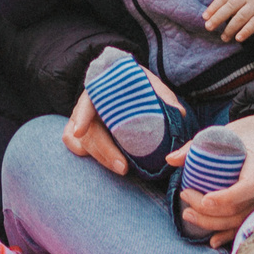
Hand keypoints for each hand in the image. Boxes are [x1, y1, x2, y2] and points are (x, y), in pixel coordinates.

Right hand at [62, 65, 182, 176]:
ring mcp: (80, 116)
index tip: (80, 131)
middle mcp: (86, 101)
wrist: (124, 85)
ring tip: (122, 168)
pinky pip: (74, 144)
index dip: (82, 116)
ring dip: (102, 157)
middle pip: (87, 129)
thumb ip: (163, 96)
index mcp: (101, 87)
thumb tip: (180, 113)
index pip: (86, 100)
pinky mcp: (78, 129)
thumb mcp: (150, 84)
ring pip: (83, 141)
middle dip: (104, 150)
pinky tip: (104, 160)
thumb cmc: (136, 84)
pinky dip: (86, 153)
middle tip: (123, 167)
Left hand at [171, 112, 253, 246]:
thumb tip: (170, 160)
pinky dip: (229, 234)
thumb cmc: (247, 133)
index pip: (247, 187)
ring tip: (188, 214)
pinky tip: (212, 240)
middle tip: (185, 196)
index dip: (226, 197)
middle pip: (239, 207)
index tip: (204, 198)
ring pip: (241, 219)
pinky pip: (246, 224)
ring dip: (213, 223)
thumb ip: (197, 146)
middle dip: (209, 210)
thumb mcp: (224, 132)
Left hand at [202, 0, 253, 42]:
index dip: (213, 7)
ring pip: (241, 16)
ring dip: (230, 28)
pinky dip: (246, 31)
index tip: (204, 17)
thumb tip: (208, 17)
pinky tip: (238, 38)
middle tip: (208, 27)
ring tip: (223, 37)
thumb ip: (225, 3)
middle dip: (218, 17)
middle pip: (231, 7)